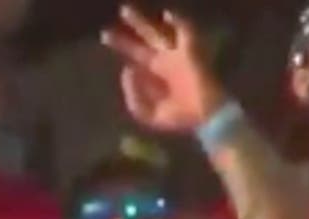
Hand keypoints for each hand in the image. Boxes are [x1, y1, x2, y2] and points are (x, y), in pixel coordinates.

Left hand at [101, 6, 226, 132]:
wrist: (205, 118)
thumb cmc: (180, 117)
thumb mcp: (149, 114)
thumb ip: (134, 97)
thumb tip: (127, 69)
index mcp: (155, 75)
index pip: (135, 61)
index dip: (124, 63)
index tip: (117, 72)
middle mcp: (163, 61)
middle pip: (139, 46)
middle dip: (123, 39)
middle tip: (103, 34)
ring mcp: (176, 54)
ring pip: (156, 33)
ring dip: (140, 23)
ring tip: (123, 10)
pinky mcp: (190, 52)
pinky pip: (185, 32)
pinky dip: (178, 22)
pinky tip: (167, 14)